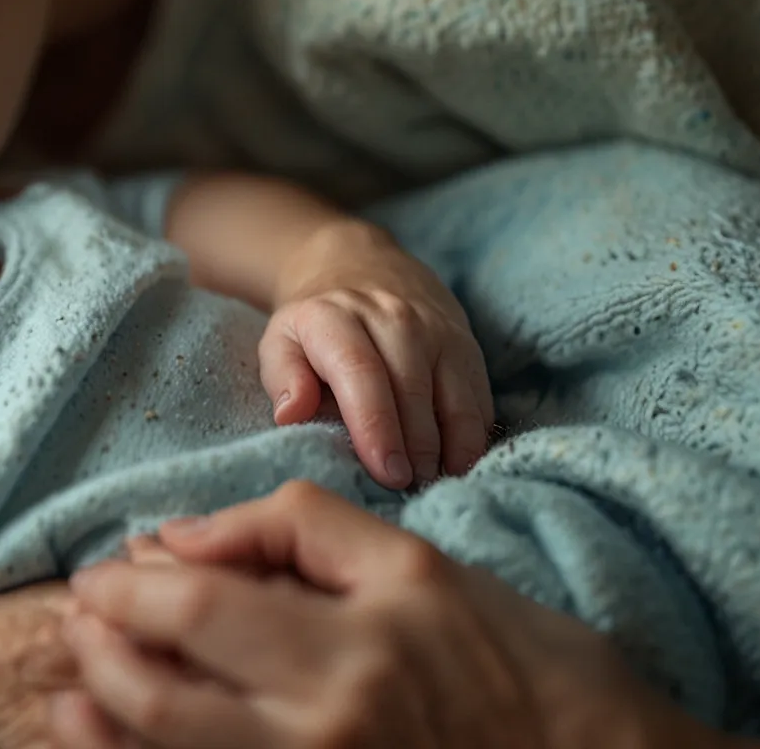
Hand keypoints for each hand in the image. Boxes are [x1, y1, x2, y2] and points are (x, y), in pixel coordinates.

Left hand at [51, 482, 750, 748]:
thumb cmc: (518, 656)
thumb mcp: (414, 562)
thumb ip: (295, 527)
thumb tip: (181, 535)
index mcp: (350, 647)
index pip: (197, 609)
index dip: (129, 591)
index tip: (100, 577)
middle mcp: (324, 729)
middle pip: (164, 692)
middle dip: (100, 653)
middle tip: (75, 622)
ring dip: (104, 721)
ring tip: (70, 694)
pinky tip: (114, 743)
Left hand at [263, 221, 492, 487]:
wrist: (362, 270)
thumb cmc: (317, 327)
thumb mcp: (281, 343)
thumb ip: (283, 378)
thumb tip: (291, 414)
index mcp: (336, 319)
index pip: (361, 373)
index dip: (375, 427)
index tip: (385, 473)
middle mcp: (392, 318)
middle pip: (411, 392)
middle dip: (413, 450)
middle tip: (405, 489)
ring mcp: (437, 329)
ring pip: (454, 398)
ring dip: (448, 450)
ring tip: (431, 483)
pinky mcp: (468, 344)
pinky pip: (479, 398)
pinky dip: (471, 437)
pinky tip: (456, 464)